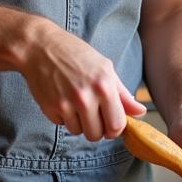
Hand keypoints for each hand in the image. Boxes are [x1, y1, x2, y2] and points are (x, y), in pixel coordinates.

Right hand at [21, 21, 145, 140]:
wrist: (41, 47)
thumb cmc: (75, 54)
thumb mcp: (105, 68)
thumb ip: (122, 94)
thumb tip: (140, 112)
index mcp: (104, 85)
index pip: (117, 125)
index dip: (115, 128)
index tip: (110, 122)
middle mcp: (86, 97)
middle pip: (97, 135)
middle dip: (97, 128)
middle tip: (93, 113)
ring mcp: (66, 103)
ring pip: (79, 132)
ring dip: (79, 123)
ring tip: (76, 103)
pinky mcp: (50, 108)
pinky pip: (62, 125)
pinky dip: (64, 117)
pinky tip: (63, 99)